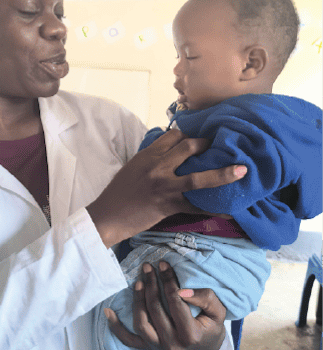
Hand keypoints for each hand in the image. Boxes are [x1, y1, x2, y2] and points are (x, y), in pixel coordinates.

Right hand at [88, 129, 246, 246]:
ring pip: (199, 176)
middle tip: (224, 147)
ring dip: (223, 173)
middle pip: (189, 147)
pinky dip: (214, 210)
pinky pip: (197, 206)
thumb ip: (152, 159)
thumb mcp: (133, 168)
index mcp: (147, 155)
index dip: (190, 133)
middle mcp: (157, 166)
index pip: (173, 136)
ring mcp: (164, 186)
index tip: (202, 136)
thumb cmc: (118, 193)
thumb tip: (171, 153)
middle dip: (209, 145)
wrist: (108, 216)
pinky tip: (230, 212)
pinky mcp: (168, 205)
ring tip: (242, 170)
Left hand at [105, 261, 227, 349]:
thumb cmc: (212, 326)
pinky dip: (117, 327)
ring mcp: (159, 348)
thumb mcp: (218, 312)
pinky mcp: (150, 349)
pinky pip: (129, 340)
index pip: (175, 302)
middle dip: (151, 285)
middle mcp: (173, 345)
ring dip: (137, 300)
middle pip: (155, 310)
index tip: (162, 264)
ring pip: (141, 323)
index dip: (168, 281)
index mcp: (191, 335)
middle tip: (147, 267)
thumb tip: (182, 290)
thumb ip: (205, 299)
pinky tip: (108, 312)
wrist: (207, 348)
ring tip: (138, 281)